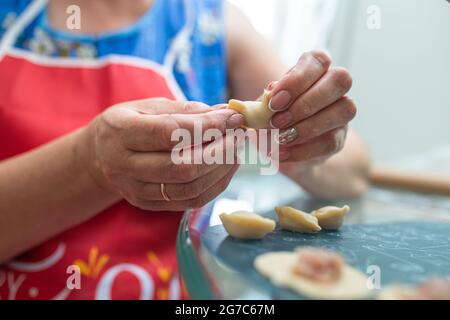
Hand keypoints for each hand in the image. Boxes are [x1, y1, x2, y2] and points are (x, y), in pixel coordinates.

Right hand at [80, 98, 243, 210]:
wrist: (100, 154)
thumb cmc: (131, 122)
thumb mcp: (151, 106)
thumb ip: (187, 111)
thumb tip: (227, 113)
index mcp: (119, 131)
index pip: (168, 133)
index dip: (206, 127)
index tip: (232, 117)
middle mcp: (122, 164)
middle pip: (180, 166)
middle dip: (219, 151)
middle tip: (238, 135)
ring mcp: (134, 190)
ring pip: (188, 187)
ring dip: (220, 169)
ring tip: (236, 149)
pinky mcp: (147, 204)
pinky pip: (189, 201)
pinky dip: (215, 185)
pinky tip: (226, 167)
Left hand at [268, 51, 355, 166]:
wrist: (278, 147)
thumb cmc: (270, 119)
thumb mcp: (261, 108)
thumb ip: (264, 100)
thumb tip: (269, 93)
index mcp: (313, 69)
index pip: (318, 60)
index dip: (298, 79)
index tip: (274, 99)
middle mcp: (333, 86)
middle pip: (339, 80)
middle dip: (306, 102)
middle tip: (277, 120)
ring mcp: (341, 111)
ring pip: (343, 109)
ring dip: (308, 126)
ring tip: (280, 137)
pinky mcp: (340, 138)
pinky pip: (331, 141)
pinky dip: (303, 149)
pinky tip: (282, 152)